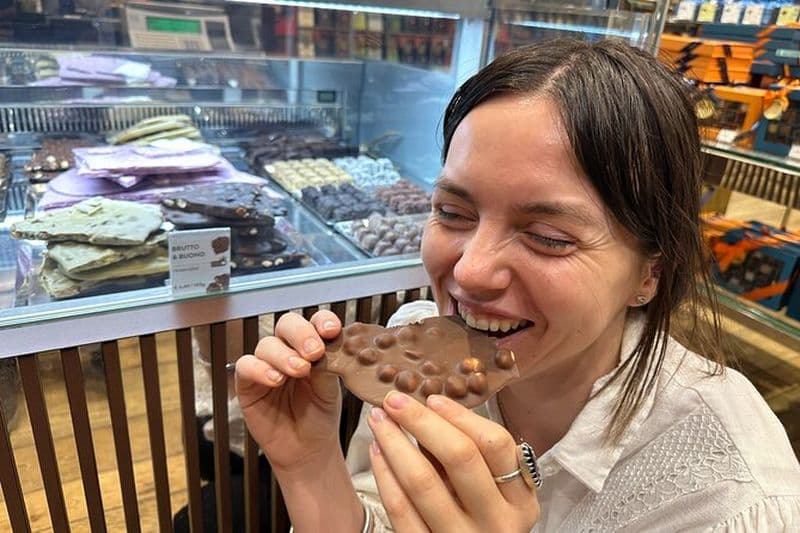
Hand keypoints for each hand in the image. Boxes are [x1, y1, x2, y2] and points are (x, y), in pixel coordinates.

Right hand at [235, 310, 342, 472]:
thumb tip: (324, 348)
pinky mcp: (248, 383)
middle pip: (287, 324)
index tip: (332, 330)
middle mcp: (288, 350)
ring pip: (267, 344)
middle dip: (301, 333)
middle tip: (314, 351)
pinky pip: (246, 366)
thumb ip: (326, 367)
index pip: (315, 322)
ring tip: (299, 370)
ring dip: (284, 355)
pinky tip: (276, 380)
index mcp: (312, 345)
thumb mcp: (330, 390)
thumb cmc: (319, 415)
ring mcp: (266, 364)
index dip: (322, 321)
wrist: (307, 449)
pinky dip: (260, 369)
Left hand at [367, 392, 539, 532]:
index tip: (432, 398)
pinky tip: (376, 452)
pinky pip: (401, 510)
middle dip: (421, 421)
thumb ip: (470, 460)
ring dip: (394, 443)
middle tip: (394, 400)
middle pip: (460, 457)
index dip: (461, 416)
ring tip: (378, 420)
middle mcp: (496, 521)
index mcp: (520, 501)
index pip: (495, 444)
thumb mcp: (493, 496)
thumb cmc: (479, 523)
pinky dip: (385, 475)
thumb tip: (428, 412)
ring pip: (423, 482)